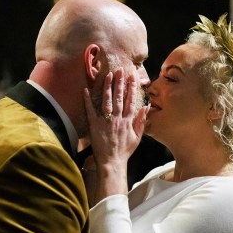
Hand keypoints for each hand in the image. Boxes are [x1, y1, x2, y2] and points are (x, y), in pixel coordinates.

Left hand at [83, 69, 148, 200]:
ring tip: (108, 75)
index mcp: (128, 121)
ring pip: (107, 101)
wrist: (112, 163)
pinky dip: (88, 100)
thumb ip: (141, 121)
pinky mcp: (95, 126)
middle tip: (120, 69)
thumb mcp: (137, 137)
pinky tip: (86, 90)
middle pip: (120, 97)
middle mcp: (118, 119)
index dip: (132, 88)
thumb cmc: (125, 151)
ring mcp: (106, 122)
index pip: (131, 101)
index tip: (132, 76)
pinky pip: (91, 111)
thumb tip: (146, 107)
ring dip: (107, 87)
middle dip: (120, 82)